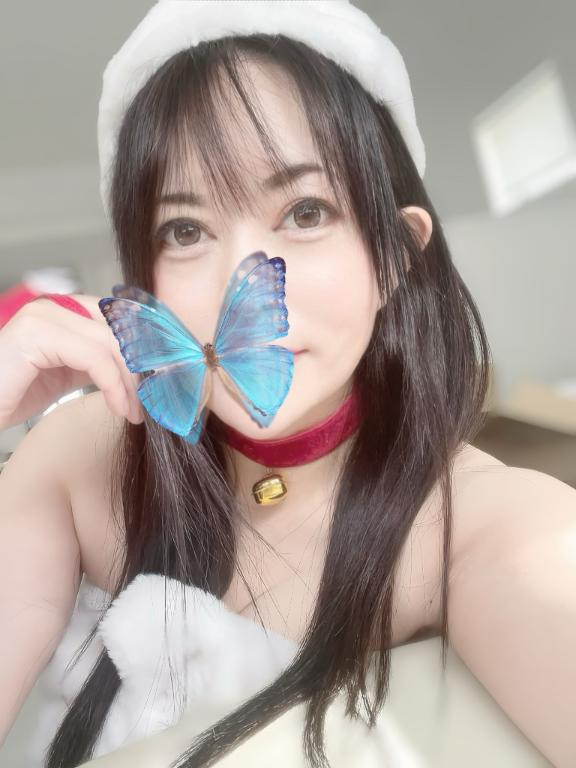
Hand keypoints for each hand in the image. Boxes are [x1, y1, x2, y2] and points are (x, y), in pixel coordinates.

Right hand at [0, 294, 143, 429]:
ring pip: (112, 344)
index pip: (122, 317)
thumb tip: (141, 372)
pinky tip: (121, 408)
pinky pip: (94, 358)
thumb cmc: (12, 394)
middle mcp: (55, 305)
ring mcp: (44, 316)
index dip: (148, 346)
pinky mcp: (37, 334)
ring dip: (133, 382)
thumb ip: (98, 363)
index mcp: (64, 309)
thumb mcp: (67, 373)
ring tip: (139, 410)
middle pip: (121, 329)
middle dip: (145, 366)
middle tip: (157, 399)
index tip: (166, 376)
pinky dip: (115, 385)